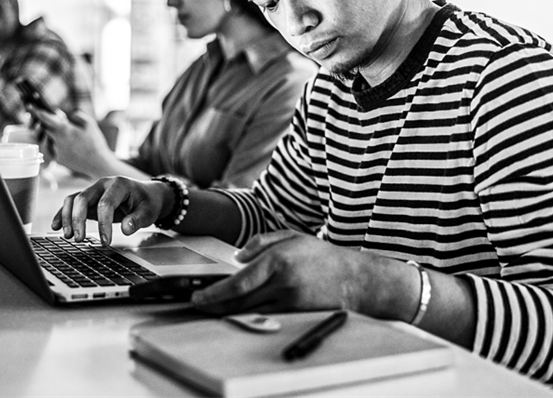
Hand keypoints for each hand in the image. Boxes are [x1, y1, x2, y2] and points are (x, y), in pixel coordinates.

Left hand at [32, 108, 113, 176]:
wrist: (98, 163)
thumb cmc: (95, 143)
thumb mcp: (89, 124)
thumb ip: (77, 116)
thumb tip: (68, 115)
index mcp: (64, 129)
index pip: (45, 118)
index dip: (36, 111)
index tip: (29, 105)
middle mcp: (57, 140)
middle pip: (44, 128)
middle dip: (45, 123)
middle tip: (52, 121)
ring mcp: (56, 151)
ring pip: (48, 139)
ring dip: (53, 135)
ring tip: (67, 136)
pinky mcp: (58, 160)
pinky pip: (53, 149)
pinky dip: (57, 145)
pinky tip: (69, 146)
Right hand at [50, 176, 172, 245]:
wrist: (146, 194)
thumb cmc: (148, 202)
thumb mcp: (149, 211)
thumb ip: (138, 220)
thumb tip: (126, 229)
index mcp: (119, 185)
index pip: (106, 204)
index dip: (103, 224)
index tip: (105, 241)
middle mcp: (102, 185)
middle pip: (83, 198)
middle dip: (78, 219)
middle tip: (79, 239)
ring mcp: (93, 191)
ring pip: (73, 200)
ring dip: (67, 217)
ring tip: (68, 236)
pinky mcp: (88, 199)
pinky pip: (71, 204)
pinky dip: (62, 214)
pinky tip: (56, 227)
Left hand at [190, 230, 377, 314]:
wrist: (355, 279)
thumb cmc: (321, 255)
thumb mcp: (291, 236)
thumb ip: (260, 243)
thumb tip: (237, 257)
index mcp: (278, 260)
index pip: (238, 283)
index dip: (214, 293)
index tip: (198, 297)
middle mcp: (282, 282)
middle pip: (240, 301)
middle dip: (215, 305)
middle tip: (198, 305)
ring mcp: (290, 301)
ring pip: (250, 311)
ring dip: (228, 311)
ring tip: (212, 307)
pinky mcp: (296, 314)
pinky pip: (265, 315)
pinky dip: (248, 314)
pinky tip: (237, 310)